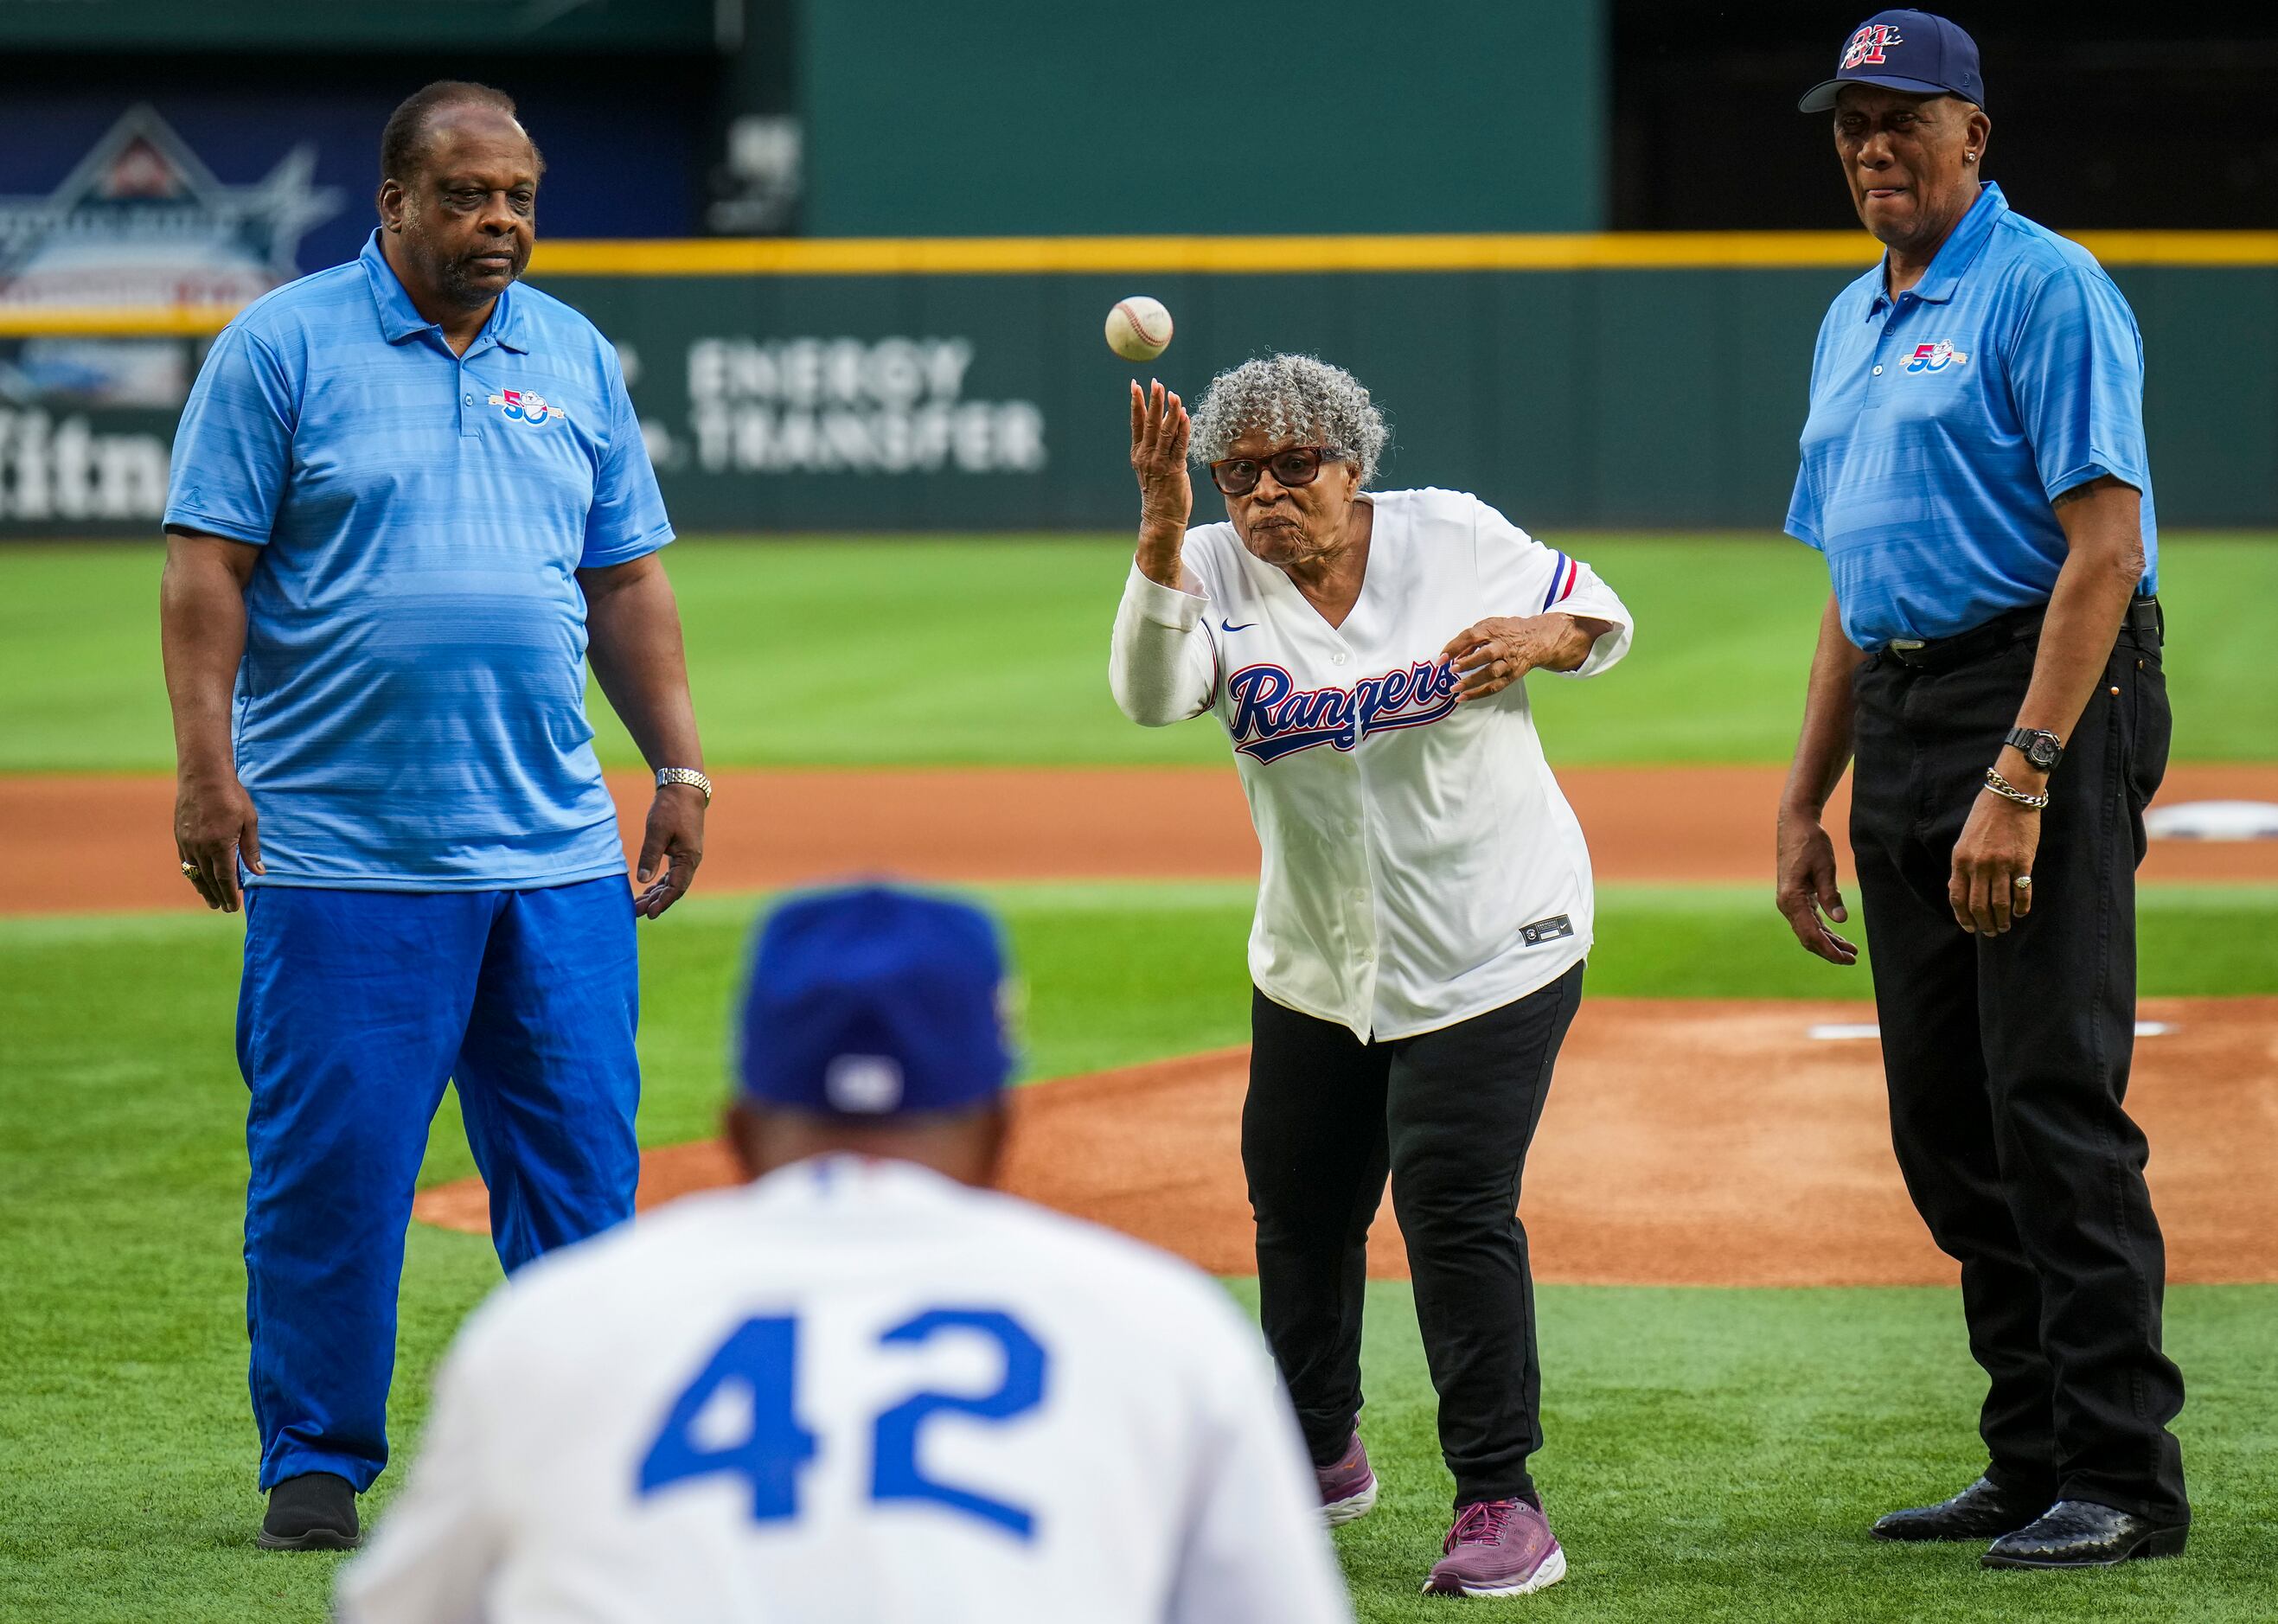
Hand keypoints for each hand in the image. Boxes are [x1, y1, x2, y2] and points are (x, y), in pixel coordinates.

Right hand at [175, 769, 260, 912]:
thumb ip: (251, 848)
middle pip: (209, 879)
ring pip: (194, 872)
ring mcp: (187, 842)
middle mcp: (201, 847)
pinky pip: (184, 861)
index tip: (233, 907)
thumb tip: (259, 872)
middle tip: (223, 908)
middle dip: (217, 895)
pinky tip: (196, 879)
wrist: (203, 776)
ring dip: (203, 889)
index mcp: (220, 845)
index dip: (230, 894)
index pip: (225, 878)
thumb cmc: (232, 796)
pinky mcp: (180, 835)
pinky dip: (191, 873)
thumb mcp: (249, 821)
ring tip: (210, 901)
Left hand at [634, 782, 704, 918]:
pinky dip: (660, 882)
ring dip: (657, 893)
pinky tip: (648, 889)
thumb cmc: (670, 808)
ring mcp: (687, 856)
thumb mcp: (657, 831)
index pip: (676, 888)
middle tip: (637, 912)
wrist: (683, 788)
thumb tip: (643, 881)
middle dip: (656, 901)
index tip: (649, 914)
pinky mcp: (681, 850)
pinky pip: (672, 873)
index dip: (663, 902)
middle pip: (674, 888)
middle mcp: (690, 860)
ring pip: (672, 882)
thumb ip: (650, 856)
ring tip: (639, 904)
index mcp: (688, 858)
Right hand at [1129, 379, 1191, 562]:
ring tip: (1173, 394)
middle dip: (1153, 401)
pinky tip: (1185, 416)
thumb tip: (1168, 426)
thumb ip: (1157, 448)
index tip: (1136, 385)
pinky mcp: (1174, 470)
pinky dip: (1182, 430)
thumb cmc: (1160, 494)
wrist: (1161, 519)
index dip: (1137, 403)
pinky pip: (1179, 445)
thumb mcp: (1153, 469)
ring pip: (1165, 432)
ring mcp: (1159, 463)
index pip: (1136, 423)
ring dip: (1170, 411)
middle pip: (1150, 423)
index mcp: (1138, 454)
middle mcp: (1146, 456)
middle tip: (1156, 382)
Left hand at [1440, 615, 1552, 701]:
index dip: (1455, 647)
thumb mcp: (1489, 626)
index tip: (1441, 658)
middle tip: (1452, 670)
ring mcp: (1508, 663)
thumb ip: (1470, 639)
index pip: (1472, 637)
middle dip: (1468, 663)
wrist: (1535, 640)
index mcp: (1493, 631)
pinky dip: (1478, 694)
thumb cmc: (1507, 632)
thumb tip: (1452, 655)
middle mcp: (1502, 647)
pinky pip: (1494, 687)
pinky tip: (1463, 697)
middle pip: (1486, 655)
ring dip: (1472, 682)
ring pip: (1491, 674)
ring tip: (1454, 688)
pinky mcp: (1511, 676)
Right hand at [1775, 804, 1857, 964]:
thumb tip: (1840, 921)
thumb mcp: (1825, 867)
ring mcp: (1790, 902)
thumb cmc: (1810, 843)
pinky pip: (1808, 920)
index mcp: (1791, 899)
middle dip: (1830, 951)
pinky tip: (1838, 936)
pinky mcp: (1795, 897)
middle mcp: (1787, 904)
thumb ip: (1831, 895)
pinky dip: (1823, 930)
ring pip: (1808, 931)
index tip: (1847, 958)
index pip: (1811, 934)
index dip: (1829, 950)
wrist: (1795, 824)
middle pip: (1808, 937)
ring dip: (1828, 942)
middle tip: (1853, 959)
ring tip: (1851, 951)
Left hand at [1949, 790, 2039, 935]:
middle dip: (1983, 924)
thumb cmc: (1986, 816)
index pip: (1958, 897)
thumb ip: (1962, 865)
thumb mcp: (1964, 840)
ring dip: (2002, 920)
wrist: (2010, 795)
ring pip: (1999, 903)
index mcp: (1960, 859)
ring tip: (2004, 926)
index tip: (1969, 927)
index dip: (1962, 917)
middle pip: (1978, 905)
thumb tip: (1958, 889)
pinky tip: (2020, 912)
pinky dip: (2021, 906)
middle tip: (1990, 932)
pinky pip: (2022, 892)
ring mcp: (2001, 864)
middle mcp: (1978, 865)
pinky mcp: (2023, 862)